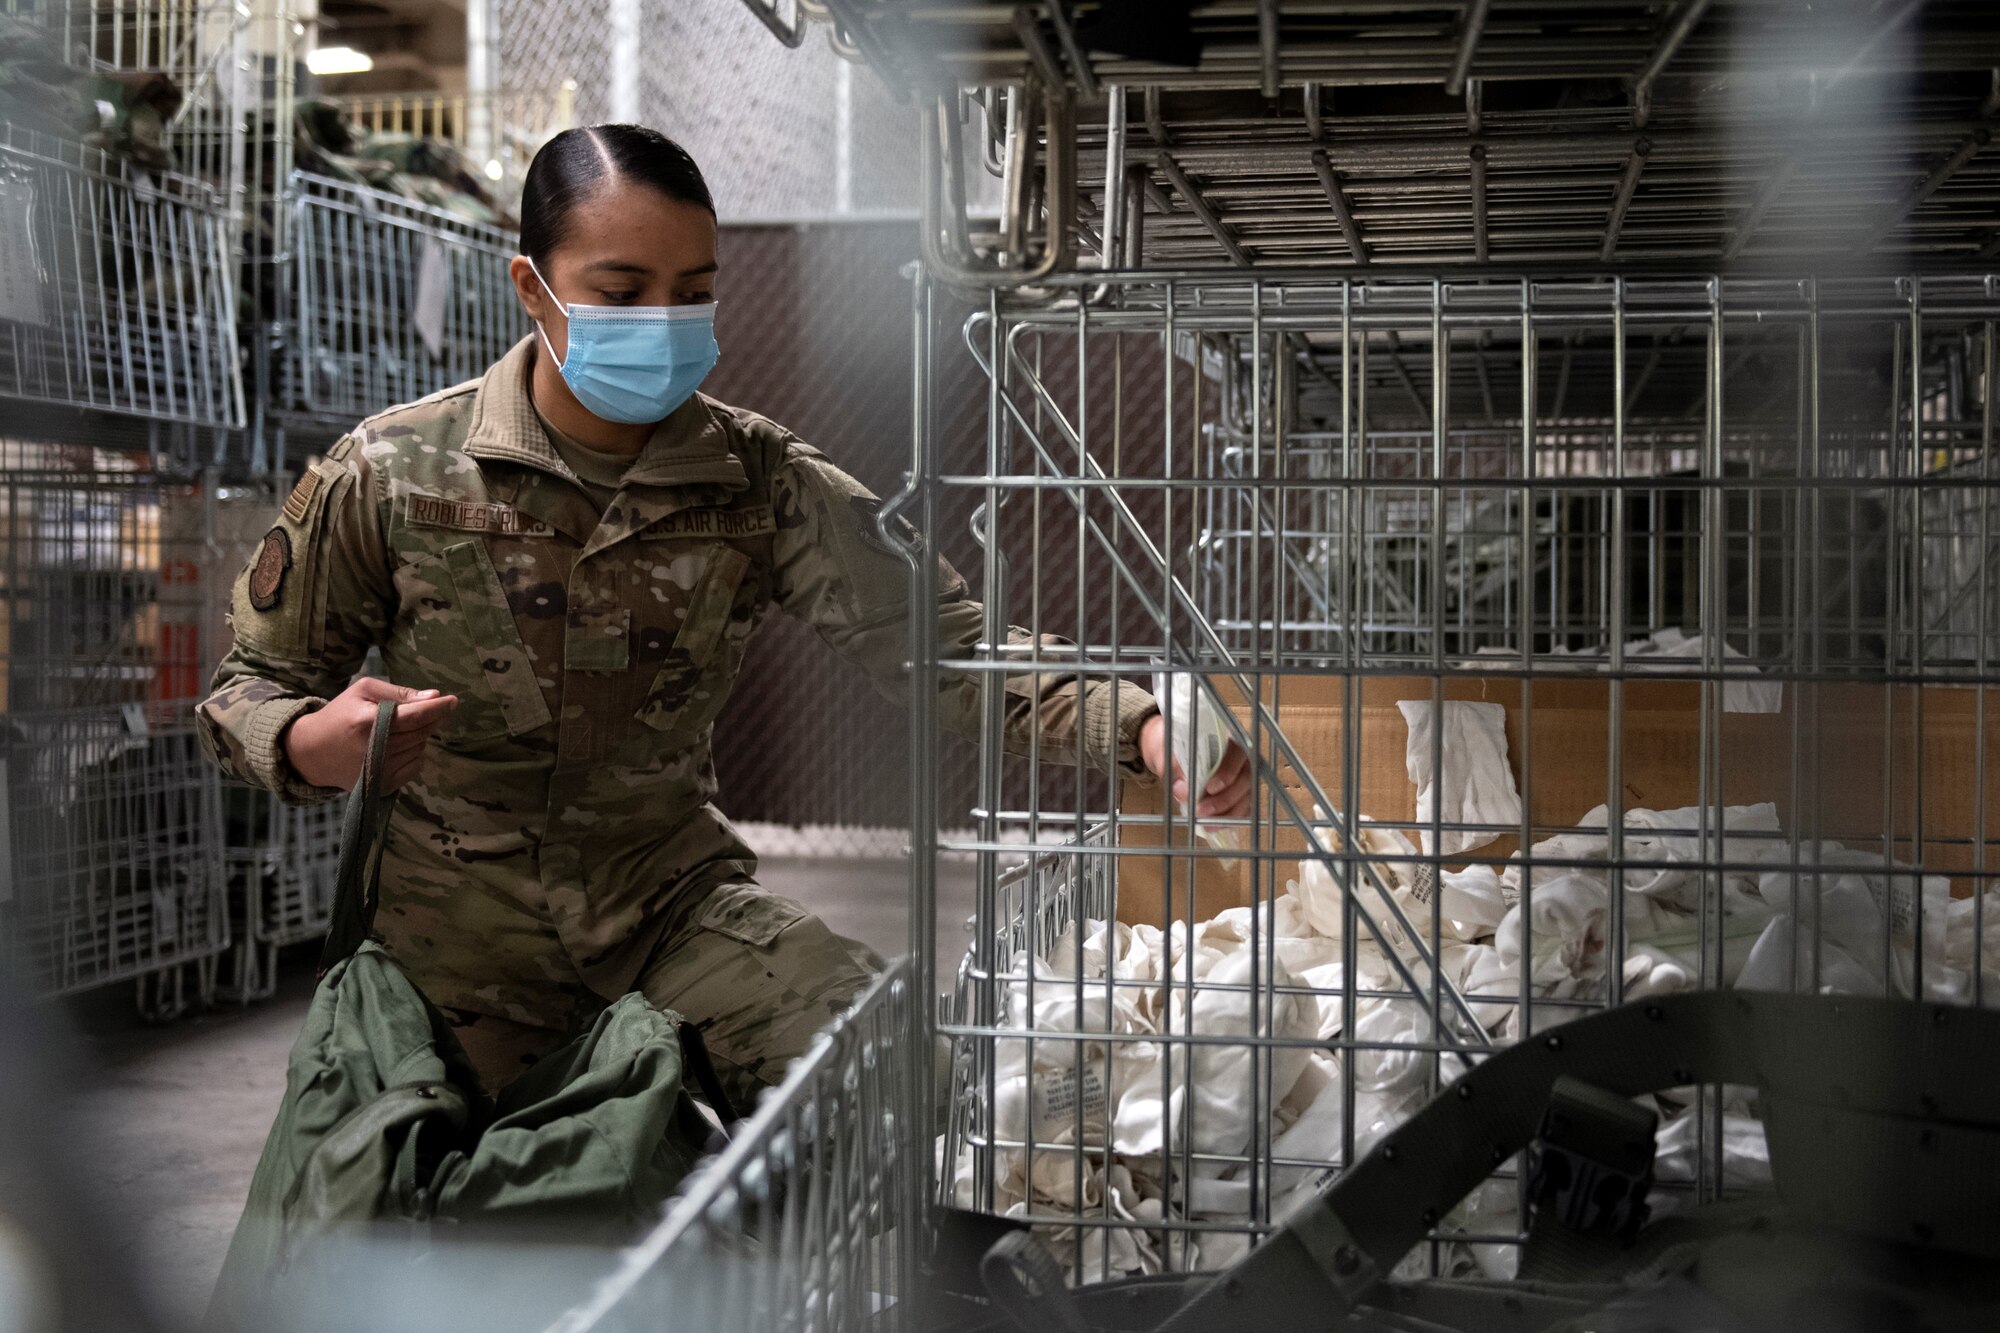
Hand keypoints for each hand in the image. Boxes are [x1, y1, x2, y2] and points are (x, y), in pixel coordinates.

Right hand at [283, 677, 458, 791]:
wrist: (312, 752)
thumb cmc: (340, 714)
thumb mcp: (363, 691)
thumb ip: (398, 693)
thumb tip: (433, 697)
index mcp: (368, 722)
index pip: (415, 716)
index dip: (437, 708)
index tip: (453, 700)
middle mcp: (376, 750)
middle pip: (421, 732)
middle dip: (431, 719)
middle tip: (429, 710)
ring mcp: (380, 771)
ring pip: (421, 748)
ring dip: (420, 736)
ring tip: (402, 729)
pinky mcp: (384, 785)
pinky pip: (416, 765)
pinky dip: (414, 753)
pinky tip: (398, 746)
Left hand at [1139, 713, 1253, 821]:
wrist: (1172, 753)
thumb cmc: (1173, 747)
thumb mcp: (1168, 751)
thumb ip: (1174, 767)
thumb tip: (1182, 790)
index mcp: (1226, 739)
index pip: (1236, 754)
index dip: (1228, 772)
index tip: (1210, 788)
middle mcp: (1241, 757)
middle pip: (1246, 779)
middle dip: (1225, 799)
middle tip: (1202, 810)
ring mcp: (1243, 776)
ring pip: (1247, 797)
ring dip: (1228, 814)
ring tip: (1207, 824)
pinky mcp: (1240, 793)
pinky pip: (1243, 809)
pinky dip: (1230, 820)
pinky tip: (1214, 826)